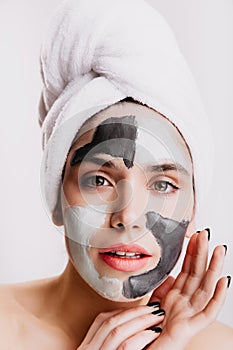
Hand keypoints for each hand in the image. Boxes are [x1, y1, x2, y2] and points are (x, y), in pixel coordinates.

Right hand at [77, 304, 163, 349]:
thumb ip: (111, 341)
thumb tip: (131, 322)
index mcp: (86, 348)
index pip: (101, 320)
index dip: (122, 311)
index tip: (140, 307)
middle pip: (110, 322)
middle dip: (135, 312)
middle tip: (155, 307)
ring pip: (118, 331)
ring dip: (141, 320)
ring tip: (158, 316)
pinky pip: (126, 347)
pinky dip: (141, 337)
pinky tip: (154, 333)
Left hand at [147, 230, 228, 349]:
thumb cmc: (147, 330)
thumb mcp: (152, 303)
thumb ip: (161, 288)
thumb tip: (169, 273)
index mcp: (175, 296)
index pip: (187, 269)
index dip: (192, 252)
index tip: (195, 235)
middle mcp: (185, 303)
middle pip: (197, 274)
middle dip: (202, 254)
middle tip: (206, 234)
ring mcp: (189, 315)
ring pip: (206, 288)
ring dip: (214, 268)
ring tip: (220, 250)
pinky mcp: (190, 329)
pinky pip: (208, 312)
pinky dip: (217, 297)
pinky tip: (224, 281)